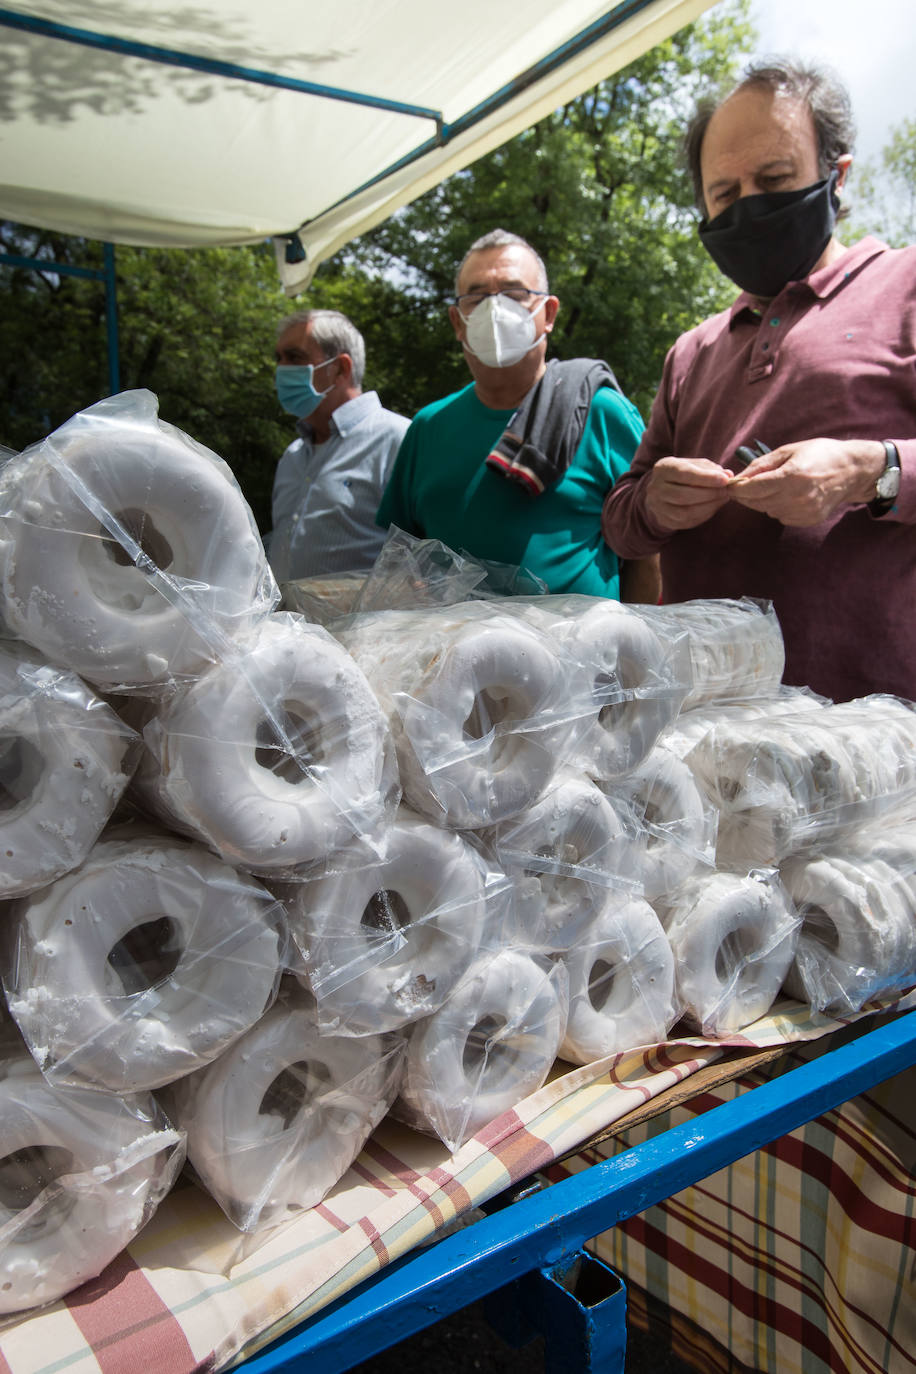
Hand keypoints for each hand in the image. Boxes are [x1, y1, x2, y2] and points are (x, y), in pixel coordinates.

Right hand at [644, 456, 731, 530]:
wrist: (663, 489)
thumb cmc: (683, 474)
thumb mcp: (694, 464)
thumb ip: (710, 469)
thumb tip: (728, 475)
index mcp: (663, 469)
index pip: (683, 474)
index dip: (706, 478)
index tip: (725, 480)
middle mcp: (655, 488)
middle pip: (683, 495)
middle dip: (709, 494)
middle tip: (726, 491)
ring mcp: (658, 507)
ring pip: (684, 512)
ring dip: (708, 507)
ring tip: (722, 499)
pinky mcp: (664, 520)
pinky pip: (686, 522)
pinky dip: (704, 515)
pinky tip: (713, 507)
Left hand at [727, 438, 885, 525]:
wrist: (852, 470)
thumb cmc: (820, 454)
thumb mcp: (789, 450)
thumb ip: (762, 465)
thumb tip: (738, 478)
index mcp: (792, 476)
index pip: (753, 489)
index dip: (737, 488)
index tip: (729, 485)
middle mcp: (798, 497)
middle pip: (757, 502)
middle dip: (747, 495)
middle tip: (745, 486)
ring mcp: (804, 511)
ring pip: (767, 510)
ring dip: (764, 500)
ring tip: (776, 486)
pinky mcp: (808, 520)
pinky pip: (781, 516)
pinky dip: (778, 507)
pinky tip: (789, 495)